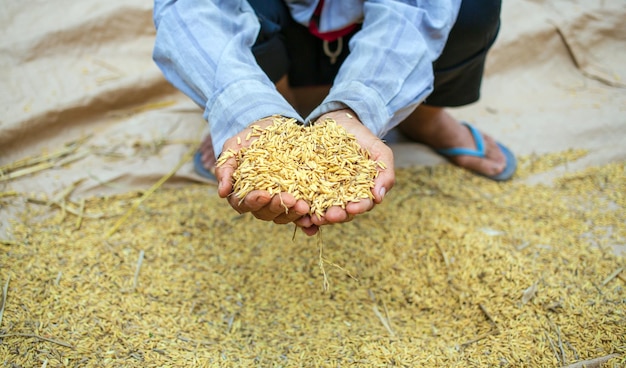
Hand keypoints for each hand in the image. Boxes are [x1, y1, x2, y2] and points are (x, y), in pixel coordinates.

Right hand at [215, 116, 310, 224]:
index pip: (245, 203)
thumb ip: (226, 168)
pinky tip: (314, 223)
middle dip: (278, 207)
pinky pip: (301, 214)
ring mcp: (280, 201)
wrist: (272, 127)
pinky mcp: (297, 197)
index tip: (264, 194)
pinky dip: (307, 222)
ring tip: (305, 206)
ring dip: (294, 214)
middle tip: (291, 200)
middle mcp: (262, 202)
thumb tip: (222, 192)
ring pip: (285, 215)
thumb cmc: (248, 139)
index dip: (254, 201)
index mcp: (244, 193)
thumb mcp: (233, 148)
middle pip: (266, 213)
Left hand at [294, 109, 394, 235]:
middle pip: (340, 212)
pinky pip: (303, 198)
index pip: (361, 205)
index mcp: (361, 192)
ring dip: (316, 216)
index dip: (357, 208)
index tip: (352, 208)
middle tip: (329, 216)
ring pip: (320, 209)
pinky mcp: (305, 184)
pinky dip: (300, 208)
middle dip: (335, 216)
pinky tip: (297, 209)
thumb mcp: (379, 152)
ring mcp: (323, 192)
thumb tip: (378, 197)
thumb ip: (385, 173)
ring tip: (311, 217)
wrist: (339, 121)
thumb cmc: (363, 138)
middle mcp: (342, 197)